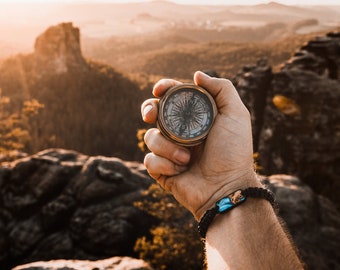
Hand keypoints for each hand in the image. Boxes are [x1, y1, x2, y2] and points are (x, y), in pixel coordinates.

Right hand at [141, 71, 260, 219]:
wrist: (227, 187)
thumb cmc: (233, 151)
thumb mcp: (235, 114)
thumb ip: (222, 89)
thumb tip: (197, 74)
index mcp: (194, 117)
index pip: (172, 97)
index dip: (163, 89)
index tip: (159, 90)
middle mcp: (179, 132)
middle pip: (153, 113)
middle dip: (148, 110)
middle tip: (151, 116)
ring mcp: (169, 151)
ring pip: (150, 137)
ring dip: (166, 146)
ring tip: (186, 158)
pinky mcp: (162, 170)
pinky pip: (149, 160)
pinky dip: (164, 164)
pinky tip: (180, 170)